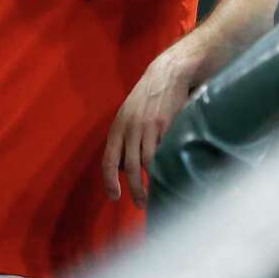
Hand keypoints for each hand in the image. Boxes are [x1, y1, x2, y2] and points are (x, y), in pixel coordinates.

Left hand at [102, 47, 197, 208]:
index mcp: (118, 126)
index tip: (114, 196)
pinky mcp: (167, 126)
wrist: (168, 73)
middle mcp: (131, 128)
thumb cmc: (148, 97)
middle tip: (141, 204)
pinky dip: (165, 167)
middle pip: (130, 166)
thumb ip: (124, 138)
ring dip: (151, 183)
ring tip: (155, 197)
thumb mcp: (129, 114)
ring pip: (147, 163)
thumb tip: (123, 166)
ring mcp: (149, 127)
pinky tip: (169, 177)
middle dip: (134, 189)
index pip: (108, 159)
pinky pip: (164, 152)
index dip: (109, 181)